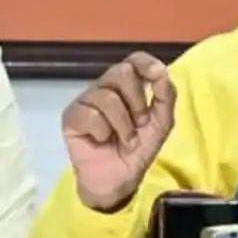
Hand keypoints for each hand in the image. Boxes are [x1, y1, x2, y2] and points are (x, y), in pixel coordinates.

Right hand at [62, 52, 175, 211]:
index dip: (146, 63)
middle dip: (137, 101)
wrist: (122, 178)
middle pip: (121, 72)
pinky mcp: (71, 117)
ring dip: (124, 124)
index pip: (135, 59)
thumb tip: (162, 73)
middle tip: (141, 123)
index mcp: (129, 84)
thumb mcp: (162, 122)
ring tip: (126, 139)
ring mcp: (87, 100)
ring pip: (107, 97)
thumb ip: (166, 97)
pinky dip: (103, 132)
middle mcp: (106, 87)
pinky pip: (90, 115)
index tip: (158, 74)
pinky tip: (103, 141)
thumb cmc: (140, 147)